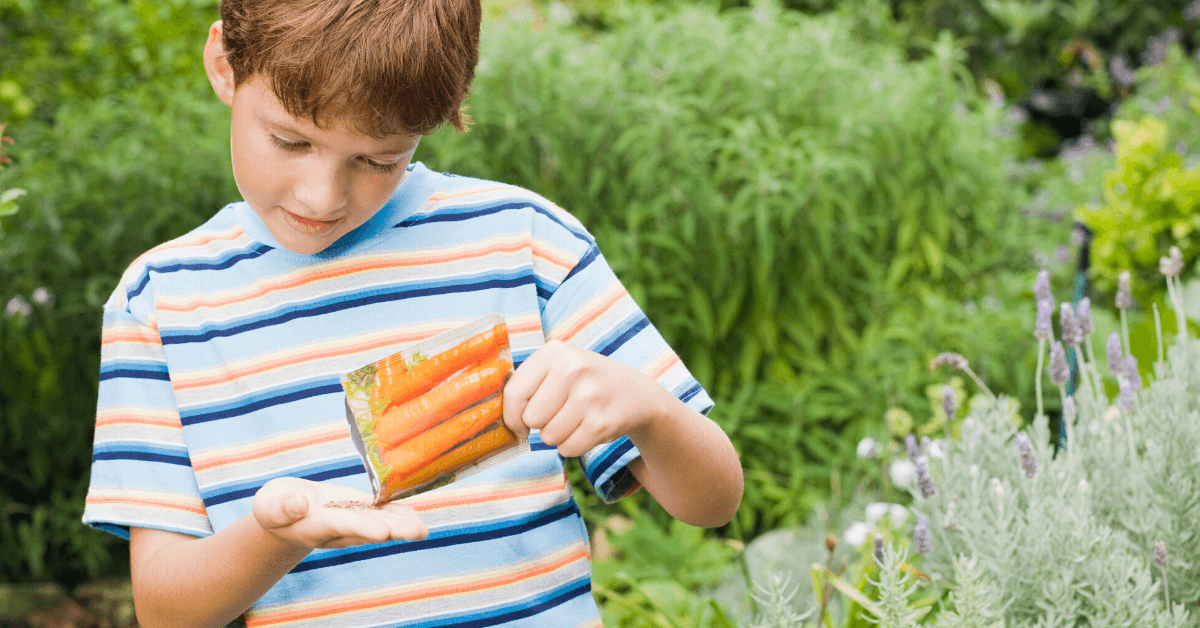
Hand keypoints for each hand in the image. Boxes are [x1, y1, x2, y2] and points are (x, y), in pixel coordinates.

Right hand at [252, 477, 426, 549]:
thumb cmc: (274, 508)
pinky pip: (381, 513)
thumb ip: (282, 507)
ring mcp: (352, 521)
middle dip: (395, 529)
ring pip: (380, 522)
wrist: (284, 513)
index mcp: (319, 525)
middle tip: (419, 532)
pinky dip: (399, 513)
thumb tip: (298, 502)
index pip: (344, 526)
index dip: (364, 527)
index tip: (383, 532)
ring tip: (423, 528)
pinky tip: (416, 515)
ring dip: (403, 524)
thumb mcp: (270, 506)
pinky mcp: (358, 511)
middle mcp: (341, 528)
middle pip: (371, 528)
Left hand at [502, 339, 667, 457]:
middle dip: (542, 424)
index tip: (519, 424)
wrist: (636, 394)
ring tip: (577, 419)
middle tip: (562, 413)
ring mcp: (590, 395)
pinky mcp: (603, 422)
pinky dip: (574, 446)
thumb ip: (527, 384)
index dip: (511, 416)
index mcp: (554, 352)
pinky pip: (568, 449)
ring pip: (549, 437)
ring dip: (558, 436)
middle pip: (531, 419)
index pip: (514, 392)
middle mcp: (573, 369)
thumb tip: (501, 419)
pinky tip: (588, 429)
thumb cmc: (585, 383)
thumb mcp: (559, 367)